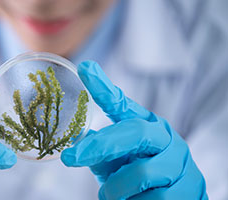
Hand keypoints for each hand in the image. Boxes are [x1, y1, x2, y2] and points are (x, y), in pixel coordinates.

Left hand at [61, 61, 206, 199]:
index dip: (103, 87)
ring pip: (140, 173)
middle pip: (133, 132)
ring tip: (111, 194)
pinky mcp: (189, 188)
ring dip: (116, 188)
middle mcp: (165, 138)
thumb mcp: (117, 161)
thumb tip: (77, 142)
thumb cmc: (140, 178)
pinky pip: (153, 198)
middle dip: (100, 145)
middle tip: (70, 157)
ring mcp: (180, 162)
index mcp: (145, 126)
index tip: (85, 68)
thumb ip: (101, 151)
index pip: (122, 104)